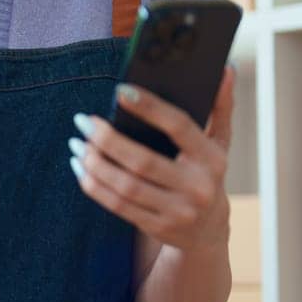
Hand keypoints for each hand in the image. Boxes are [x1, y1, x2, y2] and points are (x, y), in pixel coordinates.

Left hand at [67, 67, 234, 251]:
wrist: (208, 232)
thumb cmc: (207, 175)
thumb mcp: (220, 143)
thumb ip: (220, 107)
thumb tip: (225, 70)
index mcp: (212, 159)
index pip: (179, 127)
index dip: (149, 107)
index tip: (120, 91)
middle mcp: (197, 187)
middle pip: (142, 161)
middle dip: (106, 139)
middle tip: (83, 121)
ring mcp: (178, 211)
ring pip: (125, 185)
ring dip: (94, 163)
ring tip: (76, 143)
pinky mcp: (157, 227)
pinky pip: (117, 205)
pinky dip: (94, 185)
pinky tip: (80, 167)